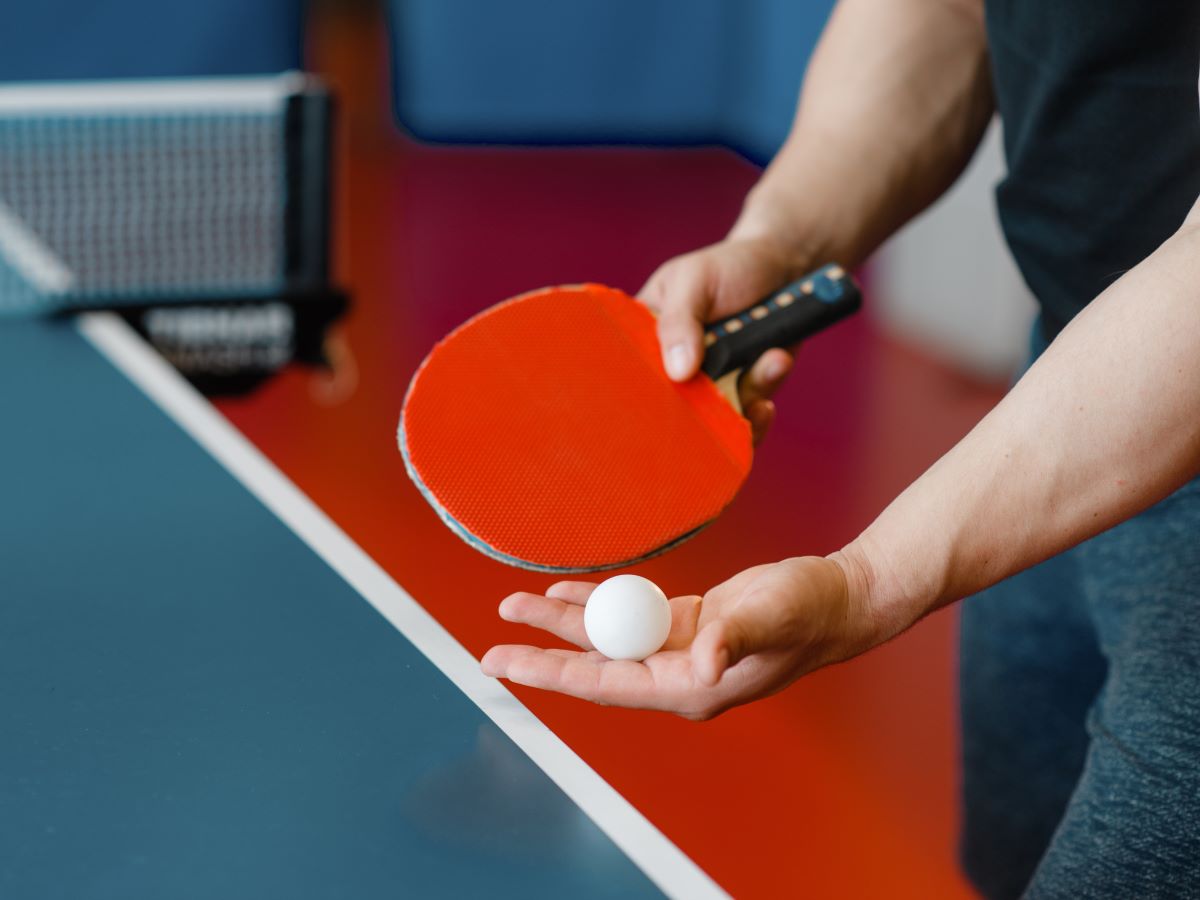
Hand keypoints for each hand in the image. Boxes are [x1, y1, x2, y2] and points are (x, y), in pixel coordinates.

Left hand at [480, 555, 877, 720]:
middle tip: (494, 631)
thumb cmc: (809, 612)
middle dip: (544, 647)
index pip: (603, 684)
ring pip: (609, 636)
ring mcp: (681, 650)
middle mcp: (677, 675)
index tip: (502, 660)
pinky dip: (600, 602)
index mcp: (689, 687)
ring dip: (567, 619)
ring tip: (520, 600)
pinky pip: (631, 616)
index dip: (549, 672)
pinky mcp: (688, 625)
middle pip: (595, 662)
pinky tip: (571, 591)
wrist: (839, 599)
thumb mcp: (769, 618)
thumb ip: (731, 637)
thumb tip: (699, 661)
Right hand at [639, 236, 811, 443]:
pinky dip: (764, 405)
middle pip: (671, 409)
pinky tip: (777, 366)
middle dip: (699, 410)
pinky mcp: (741, 394)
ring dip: (749, 392)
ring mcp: (709, 385)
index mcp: (644, 337)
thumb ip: (680, 321)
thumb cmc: (729, 266)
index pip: (629, 374)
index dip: (640, 394)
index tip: (662, 398)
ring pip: (714, 420)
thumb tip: (678, 373)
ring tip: (774, 358)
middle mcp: (672, 368)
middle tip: (720, 394)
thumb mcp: (695, 280)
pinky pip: (746, 419)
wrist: (784, 268)